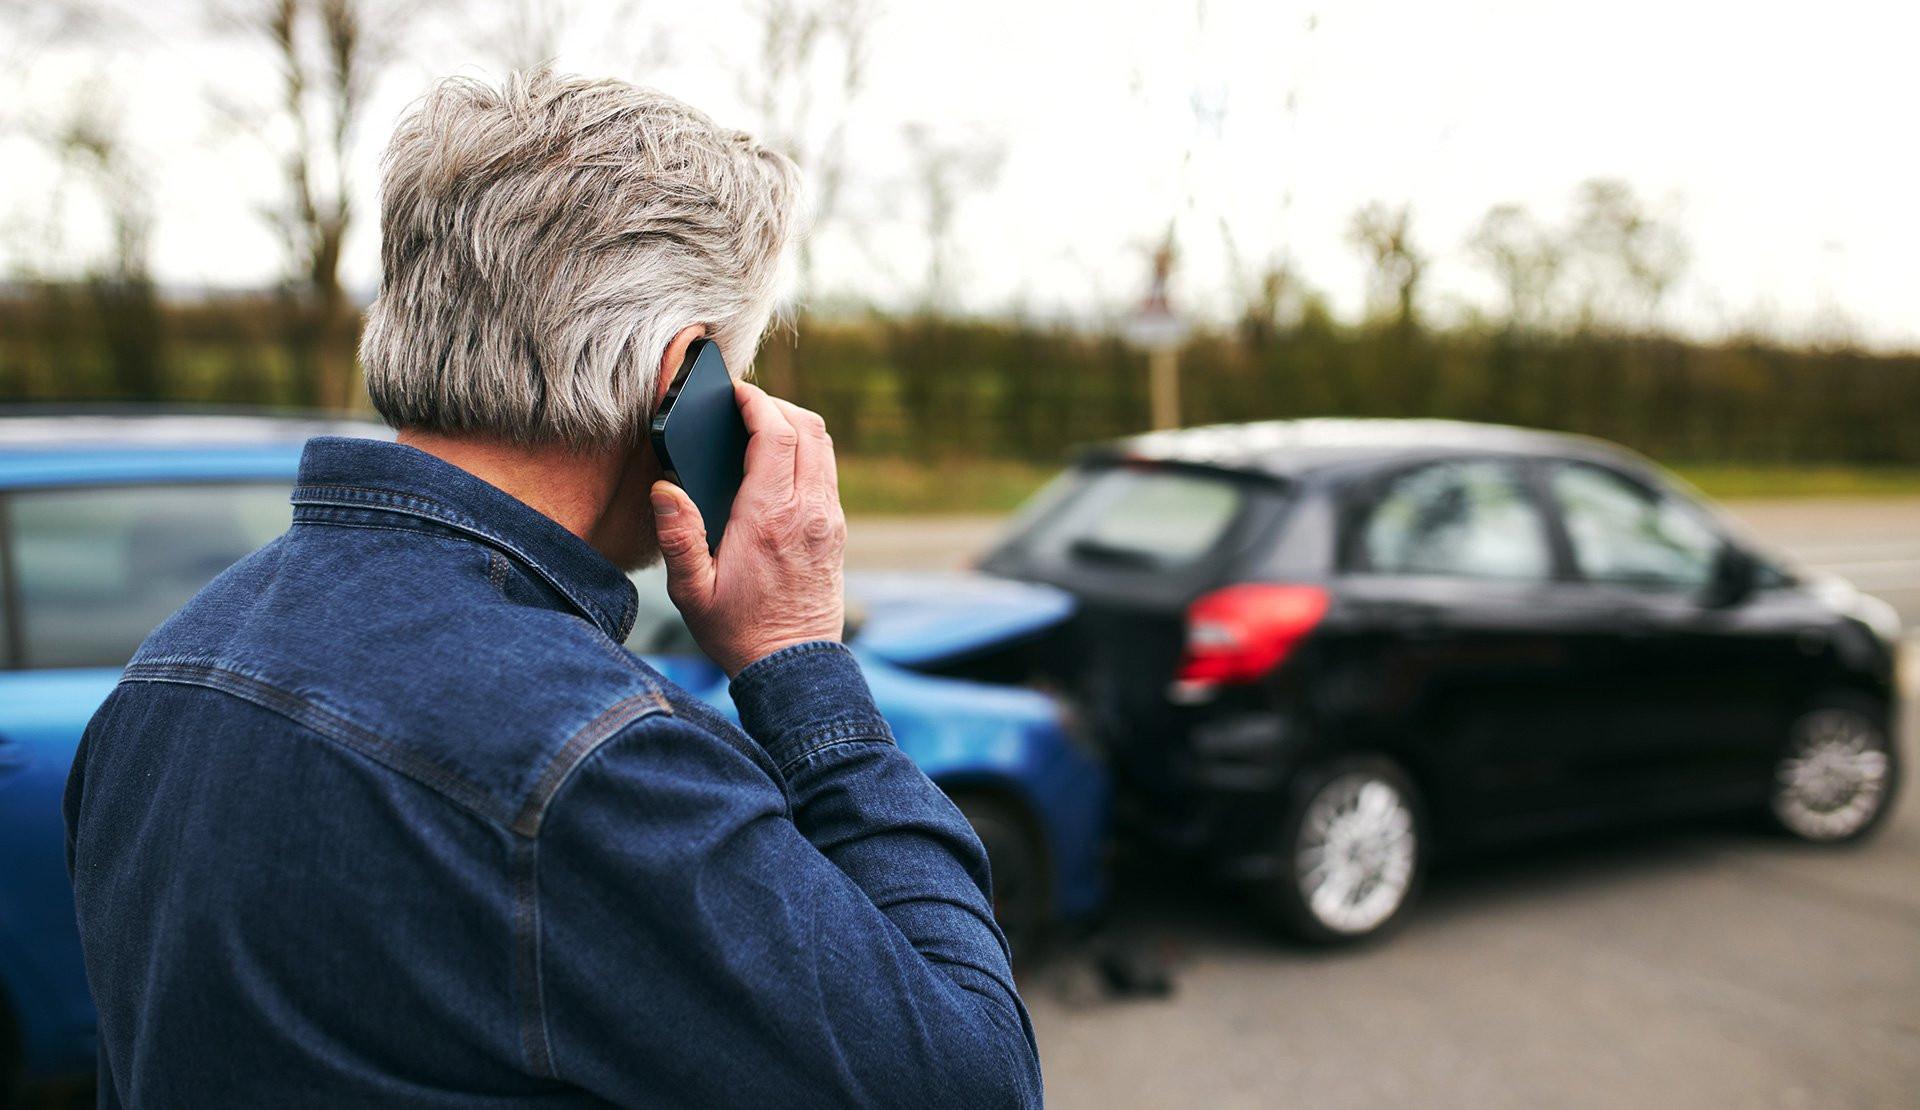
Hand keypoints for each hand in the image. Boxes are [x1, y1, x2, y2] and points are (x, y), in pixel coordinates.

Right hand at [650, 381, 846, 676]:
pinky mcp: (834, 530)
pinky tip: (778, 464)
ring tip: (760, 426)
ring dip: (795, 425)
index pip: (775, 434)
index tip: (735, 392)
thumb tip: (665, 489)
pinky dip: (806, 451)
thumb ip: (678, 537)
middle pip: (807, 427)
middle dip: (776, 404)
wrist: (791, 666)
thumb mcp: (691, 591)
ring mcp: (827, 519)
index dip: (756, 402)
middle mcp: (807, 510)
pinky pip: (827, 471)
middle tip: (744, 405)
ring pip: (823, 446)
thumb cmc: (738, 630)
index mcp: (769, 517)